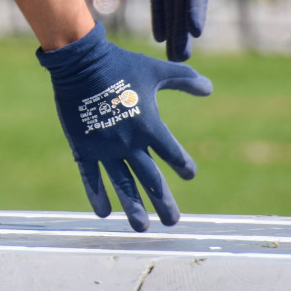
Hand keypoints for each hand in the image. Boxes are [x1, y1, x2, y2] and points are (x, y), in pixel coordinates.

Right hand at [37, 23, 211, 230]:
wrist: (81, 62)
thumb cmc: (121, 65)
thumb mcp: (156, 70)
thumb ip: (184, 80)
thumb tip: (210, 88)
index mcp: (149, 126)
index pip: (172, 153)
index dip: (183, 165)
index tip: (188, 174)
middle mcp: (129, 142)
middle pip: (150, 178)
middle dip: (162, 201)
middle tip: (173, 221)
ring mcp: (105, 148)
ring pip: (122, 184)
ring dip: (133, 206)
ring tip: (142, 227)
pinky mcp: (83, 147)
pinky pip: (90, 176)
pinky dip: (96, 194)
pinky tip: (103, 212)